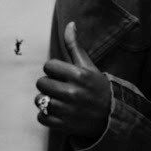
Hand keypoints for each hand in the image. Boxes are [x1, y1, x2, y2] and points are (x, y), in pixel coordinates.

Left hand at [35, 21, 111, 143]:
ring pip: (39, 100)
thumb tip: (70, 25)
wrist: (111, 116)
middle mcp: (72, 92)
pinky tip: (55, 112)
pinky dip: (45, 115)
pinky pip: (41, 117)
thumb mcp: (88, 67)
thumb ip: (75, 47)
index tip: (60, 74)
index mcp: (78, 75)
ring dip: (44, 100)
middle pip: (41, 83)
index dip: (52, 69)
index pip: (48, 66)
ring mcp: (67, 110)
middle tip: (57, 87)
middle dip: (47, 84)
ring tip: (55, 100)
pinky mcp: (63, 125)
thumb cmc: (97, 88)